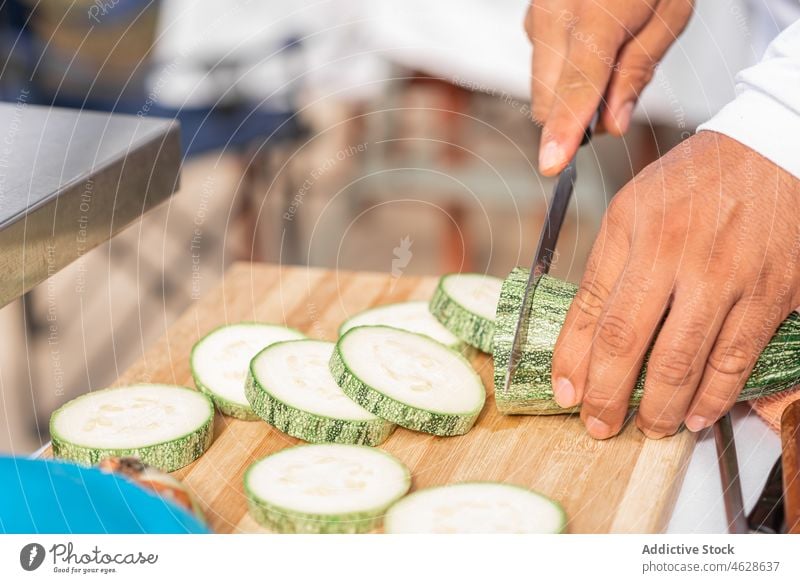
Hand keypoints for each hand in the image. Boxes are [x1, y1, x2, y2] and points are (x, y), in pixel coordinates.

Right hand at [524, 0, 693, 174]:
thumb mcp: (668, 17)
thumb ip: (637, 73)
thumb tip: (612, 124)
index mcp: (596, 17)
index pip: (575, 90)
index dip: (563, 132)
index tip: (552, 164)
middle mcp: (555, 16)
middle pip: (547, 100)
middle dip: (575, 116)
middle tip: (617, 94)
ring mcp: (537, 15)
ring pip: (540, 86)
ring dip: (570, 93)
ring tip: (609, 56)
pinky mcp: (532, 16)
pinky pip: (540, 64)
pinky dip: (562, 71)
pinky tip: (591, 42)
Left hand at [551, 132, 799, 438]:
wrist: (774, 152)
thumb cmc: (698, 182)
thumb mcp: (635, 206)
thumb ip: (610, 263)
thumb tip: (586, 329)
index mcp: (632, 229)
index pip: (590, 307)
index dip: (572, 358)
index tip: (564, 391)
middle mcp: (674, 253)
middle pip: (627, 341)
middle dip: (608, 395)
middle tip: (600, 425)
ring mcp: (725, 276)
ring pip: (681, 361)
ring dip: (660, 407)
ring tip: (648, 426)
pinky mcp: (769, 294)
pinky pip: (734, 359)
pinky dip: (713, 397)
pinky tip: (697, 413)